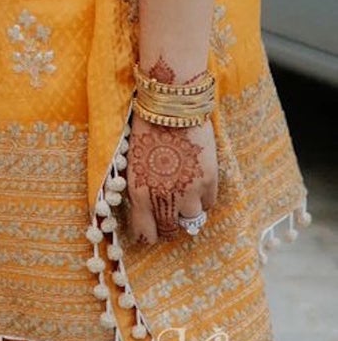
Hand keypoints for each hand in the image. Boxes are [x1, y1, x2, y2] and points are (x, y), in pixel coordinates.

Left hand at [125, 115, 218, 243]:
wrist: (170, 105)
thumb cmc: (144, 129)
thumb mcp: (131, 162)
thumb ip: (139, 190)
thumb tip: (144, 211)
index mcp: (139, 193)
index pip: (145, 234)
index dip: (148, 234)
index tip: (149, 230)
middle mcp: (165, 198)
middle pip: (169, 231)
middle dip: (167, 224)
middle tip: (168, 212)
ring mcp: (189, 192)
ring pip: (192, 219)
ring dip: (186, 210)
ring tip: (182, 193)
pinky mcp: (209, 181)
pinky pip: (208, 204)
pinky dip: (202, 198)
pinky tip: (195, 181)